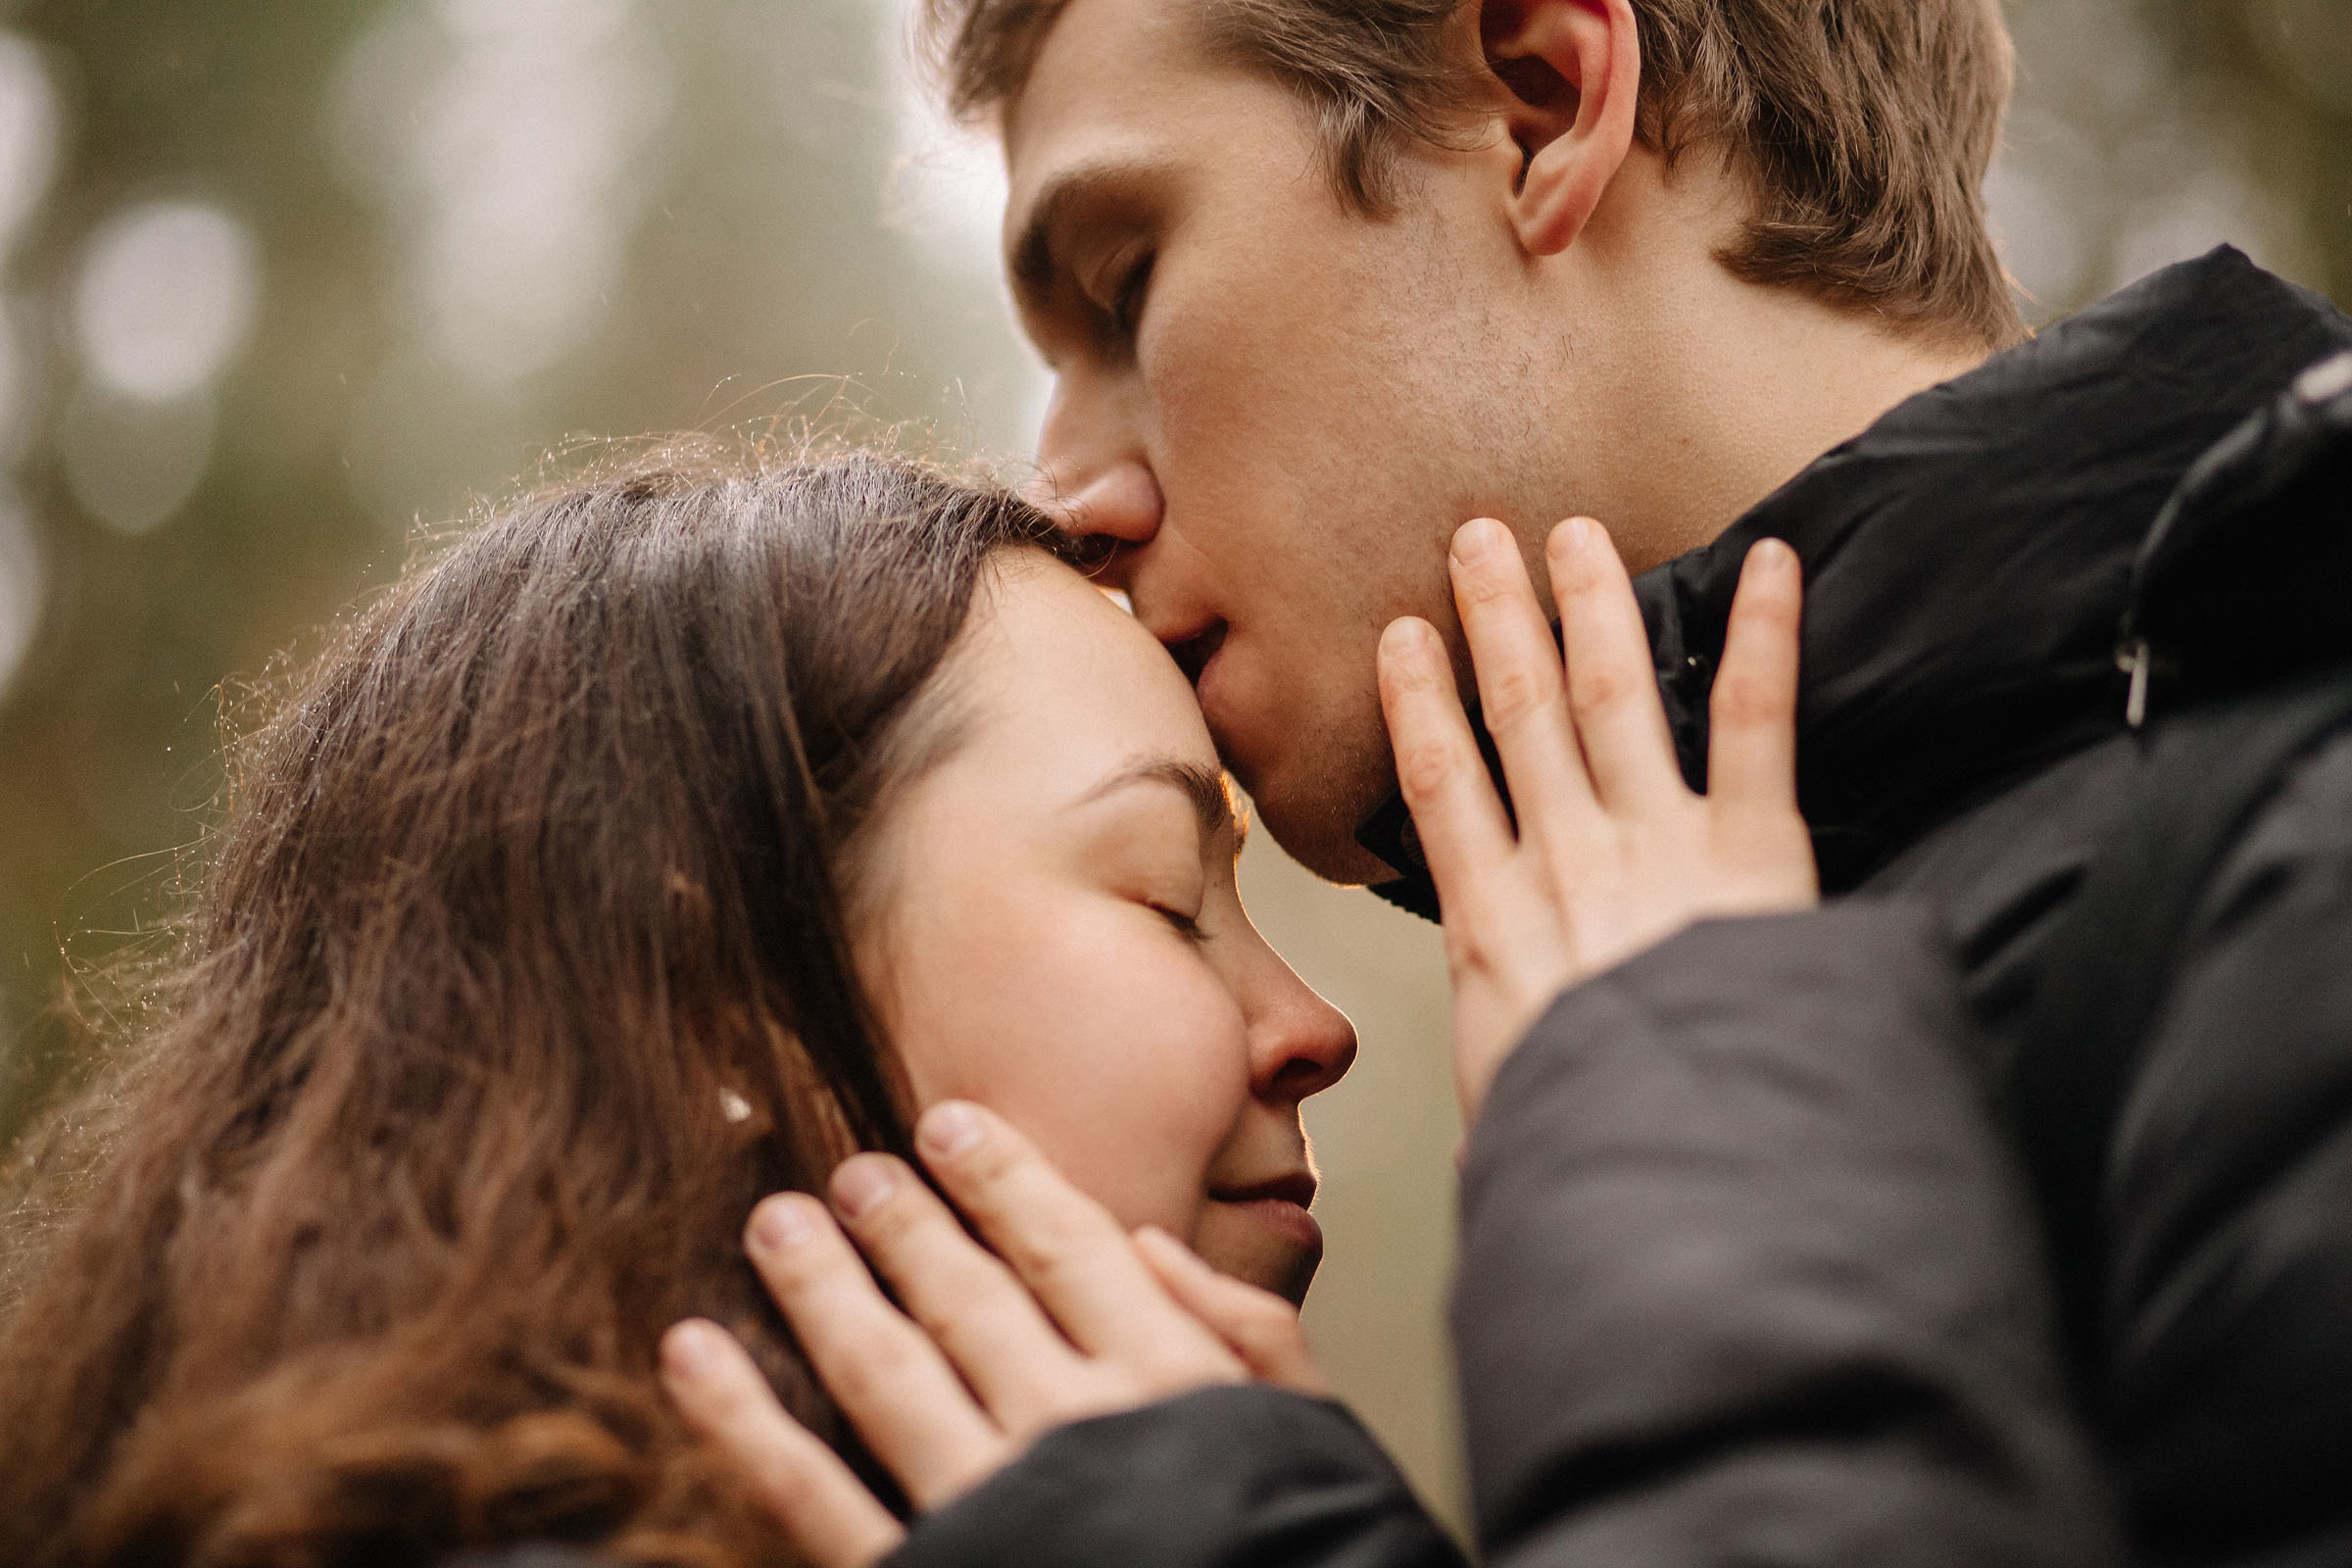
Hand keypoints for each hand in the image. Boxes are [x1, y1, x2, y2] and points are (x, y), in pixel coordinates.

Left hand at [660, 1100, 1327, 1567]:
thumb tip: (1152, 1243)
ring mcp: (992, 1500)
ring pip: (882, 1369)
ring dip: (819, 1287)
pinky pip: (812, 1492)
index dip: (1001, 1177)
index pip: (1067, 1246)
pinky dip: (742, 1421)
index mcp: (1168, 1379)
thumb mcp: (1312, 1433)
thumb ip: (1250, 1332)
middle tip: (852, 1171)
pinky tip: (693, 1358)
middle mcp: (1072, 1424)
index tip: (949, 1126)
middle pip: (965, 1293)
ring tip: (775, 1224)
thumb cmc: (1301, 1556)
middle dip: (900, 1222)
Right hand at [1378, 516, 1816, 1122]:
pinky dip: (1765, 638)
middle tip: (1479, 539)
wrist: (1673, 1158)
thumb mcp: (1507, 1129)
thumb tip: (1481, 1169)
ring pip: (1610, 699)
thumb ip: (1500, 1113)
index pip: (1440, 787)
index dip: (1418, 703)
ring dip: (1590, 607)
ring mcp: (1655, 846)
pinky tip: (1774, 564)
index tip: (1402, 639)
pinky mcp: (1752, 849)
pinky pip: (1754, 724)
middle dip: (1496, 621)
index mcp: (1492, 927)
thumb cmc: (1584, 1147)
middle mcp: (1565, 864)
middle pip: (1519, 717)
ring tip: (1573, 534)